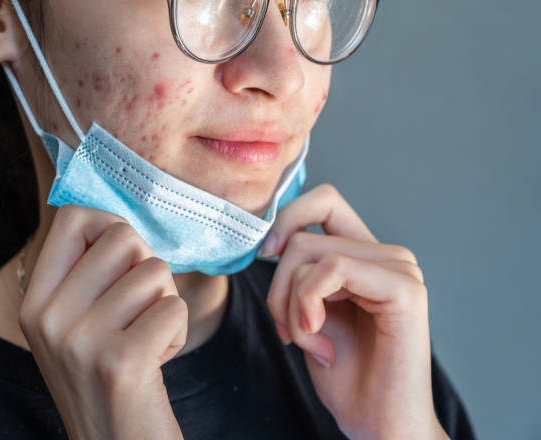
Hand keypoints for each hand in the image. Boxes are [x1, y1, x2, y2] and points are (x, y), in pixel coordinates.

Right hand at [19, 205, 185, 439]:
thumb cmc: (109, 373)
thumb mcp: (78, 322)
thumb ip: (89, 272)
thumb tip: (118, 218)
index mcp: (36, 301)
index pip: (74, 217)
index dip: (111, 226)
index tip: (123, 259)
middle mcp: (48, 317)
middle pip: (123, 237)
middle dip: (147, 267)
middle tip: (139, 308)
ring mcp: (80, 340)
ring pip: (155, 272)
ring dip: (165, 304)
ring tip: (145, 338)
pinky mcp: (120, 361)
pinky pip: (175, 308)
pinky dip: (178, 332)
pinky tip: (156, 359)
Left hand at [263, 185, 448, 439]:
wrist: (377, 424)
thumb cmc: (345, 374)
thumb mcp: (309, 312)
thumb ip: (301, 273)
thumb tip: (270, 241)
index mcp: (367, 256)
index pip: (324, 201)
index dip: (287, 217)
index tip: (265, 253)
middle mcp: (387, 255)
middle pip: (303, 235)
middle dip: (277, 287)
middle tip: (288, 329)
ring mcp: (400, 268)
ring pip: (308, 252)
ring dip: (290, 304)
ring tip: (308, 341)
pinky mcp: (404, 288)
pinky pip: (333, 268)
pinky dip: (307, 306)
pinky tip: (320, 344)